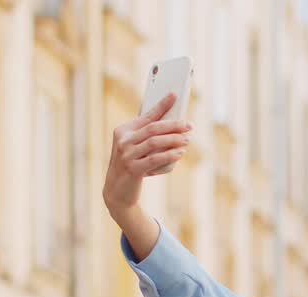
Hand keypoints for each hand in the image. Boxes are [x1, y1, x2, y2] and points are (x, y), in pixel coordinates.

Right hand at [102, 92, 191, 217]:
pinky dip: (169, 155)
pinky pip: (154, 159)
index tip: (175, 94)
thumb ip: (150, 137)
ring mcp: (126, 155)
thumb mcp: (137, 148)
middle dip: (173, 125)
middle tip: (189, 125)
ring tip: (188, 139)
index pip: (147, 115)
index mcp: (123, 130)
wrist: (118, 191)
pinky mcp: (132, 169)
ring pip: (155, 142)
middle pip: (153, 128)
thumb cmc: (132, 165)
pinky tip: (180, 153)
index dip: (162, 105)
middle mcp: (123, 141)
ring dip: (174, 139)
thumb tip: (175, 124)